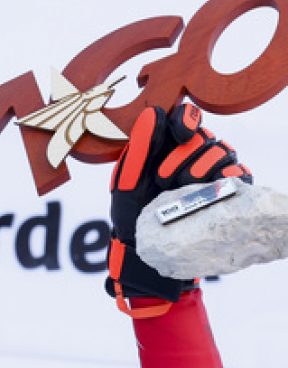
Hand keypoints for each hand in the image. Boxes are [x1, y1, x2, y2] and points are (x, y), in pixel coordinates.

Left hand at [106, 103, 250, 317]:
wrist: (145, 254)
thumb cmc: (132, 216)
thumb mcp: (127, 183)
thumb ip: (139, 148)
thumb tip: (154, 112)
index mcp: (167, 147)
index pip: (186, 117)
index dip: (186, 120)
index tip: (180, 133)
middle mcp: (192, 155)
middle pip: (204, 136)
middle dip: (184, 156)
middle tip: (164, 180)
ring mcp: (212, 173)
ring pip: (222, 152)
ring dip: (201, 168)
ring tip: (182, 189)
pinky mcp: (228, 192)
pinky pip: (239, 174)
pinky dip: (227, 179)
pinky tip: (211, 191)